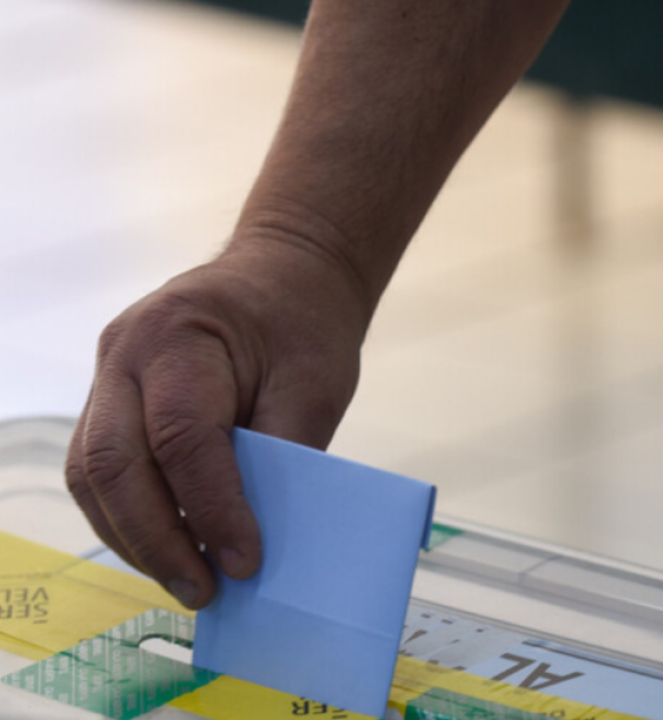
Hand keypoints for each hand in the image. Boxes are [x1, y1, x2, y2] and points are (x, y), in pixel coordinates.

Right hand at [64, 238, 368, 607]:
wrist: (284, 273)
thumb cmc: (305, 324)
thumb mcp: (315, 385)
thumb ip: (283, 458)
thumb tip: (257, 543)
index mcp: (181, 334)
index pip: (182, 439)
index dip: (212, 509)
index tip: (244, 562)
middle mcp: (125, 352)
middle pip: (116, 463)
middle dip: (158, 539)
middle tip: (204, 591)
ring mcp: (107, 373)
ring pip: (92, 474)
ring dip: (134, 538)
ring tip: (187, 581)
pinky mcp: (108, 398)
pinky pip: (98, 467)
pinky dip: (128, 515)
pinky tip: (168, 548)